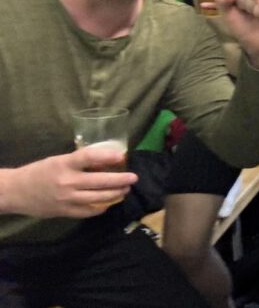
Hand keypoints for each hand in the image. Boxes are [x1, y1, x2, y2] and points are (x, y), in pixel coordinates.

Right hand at [1, 148, 137, 217]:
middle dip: (120, 180)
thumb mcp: (58, 160)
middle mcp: (67, 181)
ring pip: (98, 198)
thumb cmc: (39, 172)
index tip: (122, 156)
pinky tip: (109, 203)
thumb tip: (105, 160)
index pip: (88, 157)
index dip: (107, 156)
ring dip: (115, 194)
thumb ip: (79, 161)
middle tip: (133, 178)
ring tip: (125, 190)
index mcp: (64, 164)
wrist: (15, 192)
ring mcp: (67, 199)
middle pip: (99, 181)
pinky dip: (101, 208)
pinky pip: (88, 211)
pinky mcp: (65, 212)